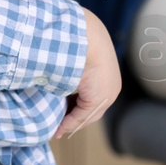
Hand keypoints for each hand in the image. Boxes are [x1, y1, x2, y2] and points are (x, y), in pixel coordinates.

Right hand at [56, 8, 120, 138]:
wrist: (82, 35)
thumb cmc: (73, 41)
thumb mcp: (73, 58)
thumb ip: (70, 74)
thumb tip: (54, 78)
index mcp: (107, 74)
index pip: (92, 97)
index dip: (76, 107)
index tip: (62, 114)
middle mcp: (111, 86)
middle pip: (92, 109)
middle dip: (74, 118)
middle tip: (58, 127)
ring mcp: (108, 93)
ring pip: (88, 114)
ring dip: (71, 122)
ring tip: (55, 129)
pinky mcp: (100, 97)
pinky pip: (83, 116)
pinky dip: (69, 123)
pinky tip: (58, 127)